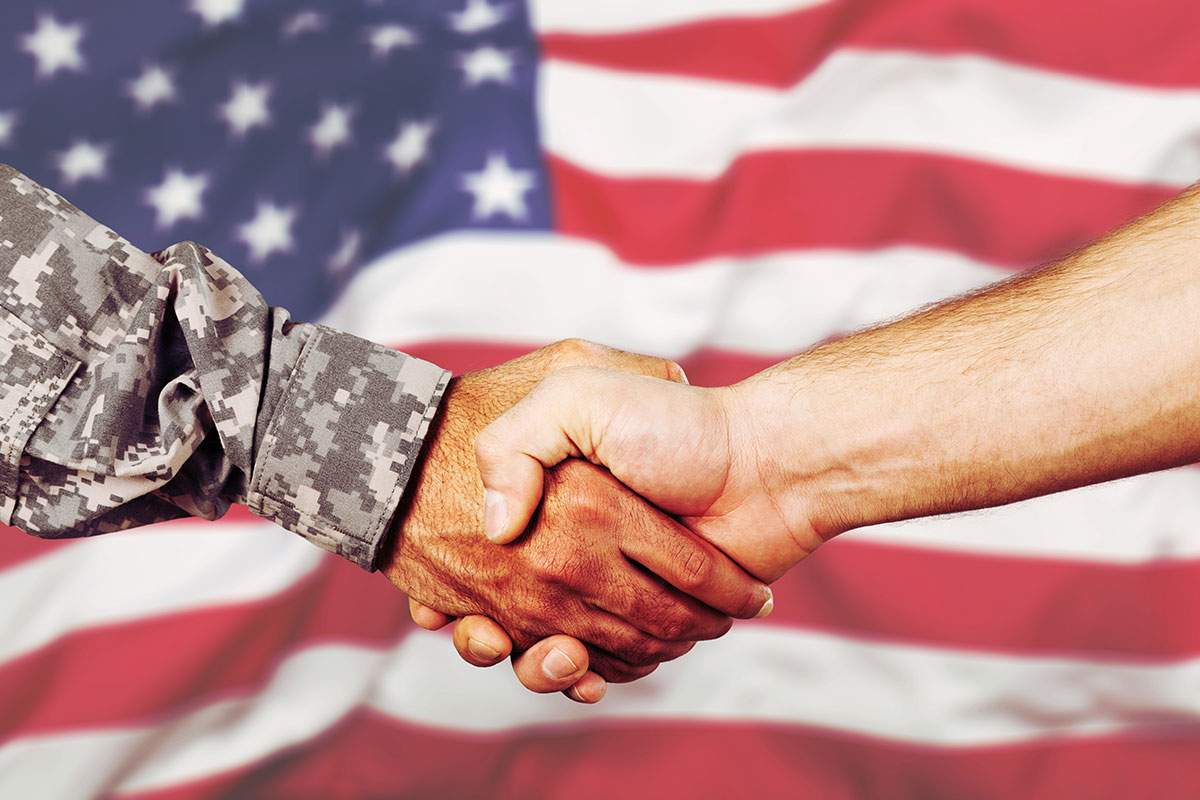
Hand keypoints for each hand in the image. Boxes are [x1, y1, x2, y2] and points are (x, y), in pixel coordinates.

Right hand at [384, 341, 771, 698]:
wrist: (766, 465)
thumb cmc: (677, 427)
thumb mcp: (579, 393)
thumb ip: (518, 442)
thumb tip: (496, 530)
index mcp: (552, 502)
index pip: (486, 555)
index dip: (454, 589)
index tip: (438, 608)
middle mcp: (575, 546)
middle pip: (515, 611)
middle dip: (498, 636)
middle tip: (494, 636)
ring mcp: (610, 586)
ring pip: (553, 648)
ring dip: (545, 665)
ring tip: (558, 652)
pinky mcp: (647, 621)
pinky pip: (603, 664)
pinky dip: (590, 678)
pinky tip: (584, 671)